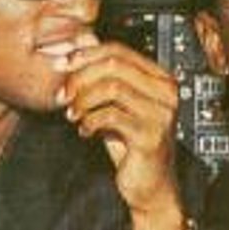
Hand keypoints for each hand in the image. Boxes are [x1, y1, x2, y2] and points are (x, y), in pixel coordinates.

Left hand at [54, 37, 183, 229]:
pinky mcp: (151, 135)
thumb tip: (80, 43)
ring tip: (72, 114)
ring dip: (83, 99)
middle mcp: (166, 92)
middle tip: (63, 95)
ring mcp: (161, 113)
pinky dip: (90, 120)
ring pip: (111, 87)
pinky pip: (111, 116)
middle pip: (114, 64)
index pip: (119, 50)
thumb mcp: (115, 105)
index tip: (62, 66)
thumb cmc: (132, 146)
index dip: (86, 55)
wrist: (150, 186)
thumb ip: (103, 76)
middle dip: (80, 77)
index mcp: (159, 79)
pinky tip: (84, 130)